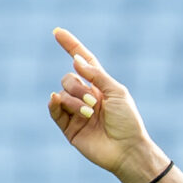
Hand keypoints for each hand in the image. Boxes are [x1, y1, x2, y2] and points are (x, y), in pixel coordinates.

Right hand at [48, 28, 159, 182]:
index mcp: (100, 86)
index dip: (70, 46)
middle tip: (94, 102)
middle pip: (69, 78)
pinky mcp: (69, 128)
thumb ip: (96, 75)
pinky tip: (57, 101)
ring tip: (90, 113)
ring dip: (74, 100)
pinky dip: (54, 104)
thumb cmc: (128, 121)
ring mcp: (76, 112)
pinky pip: (54, 110)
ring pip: (62, 93)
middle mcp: (86, 96)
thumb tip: (76, 59)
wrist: (127, 150)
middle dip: (78, 87)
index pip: (82, 61)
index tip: (57, 31)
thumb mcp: (117, 92)